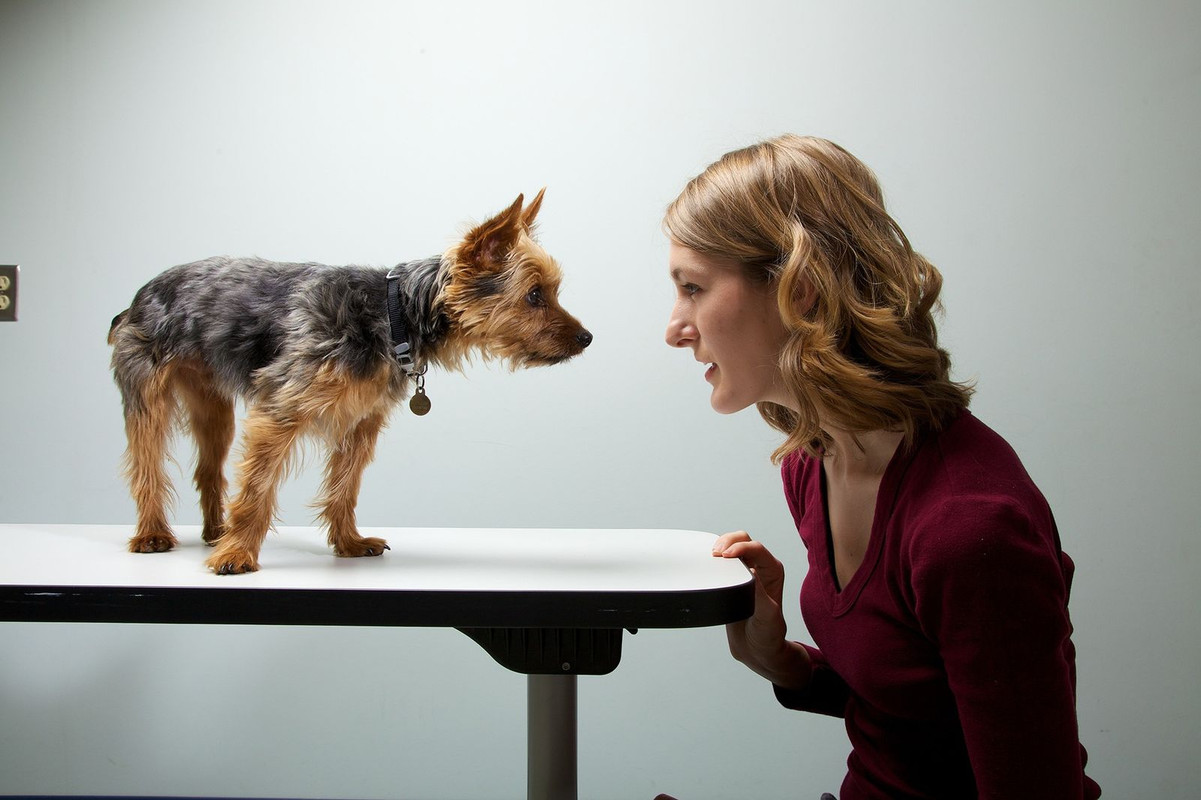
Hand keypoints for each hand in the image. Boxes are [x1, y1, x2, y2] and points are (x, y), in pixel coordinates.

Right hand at [713, 531, 810, 688]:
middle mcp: (760, 568)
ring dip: (721, 545)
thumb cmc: (767, 634)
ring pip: (732, 545)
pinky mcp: (732, 579)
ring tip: (711, 555)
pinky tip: (708, 562)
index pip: (756, 549)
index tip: (725, 556)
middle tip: (715, 553)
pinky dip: (715, 556)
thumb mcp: (767, 616)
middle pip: (743, 540)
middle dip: (728, 541)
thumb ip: (760, 594)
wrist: (757, 650)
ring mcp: (745, 572)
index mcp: (772, 571)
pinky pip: (723, 560)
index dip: (740, 548)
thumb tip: (751, 571)